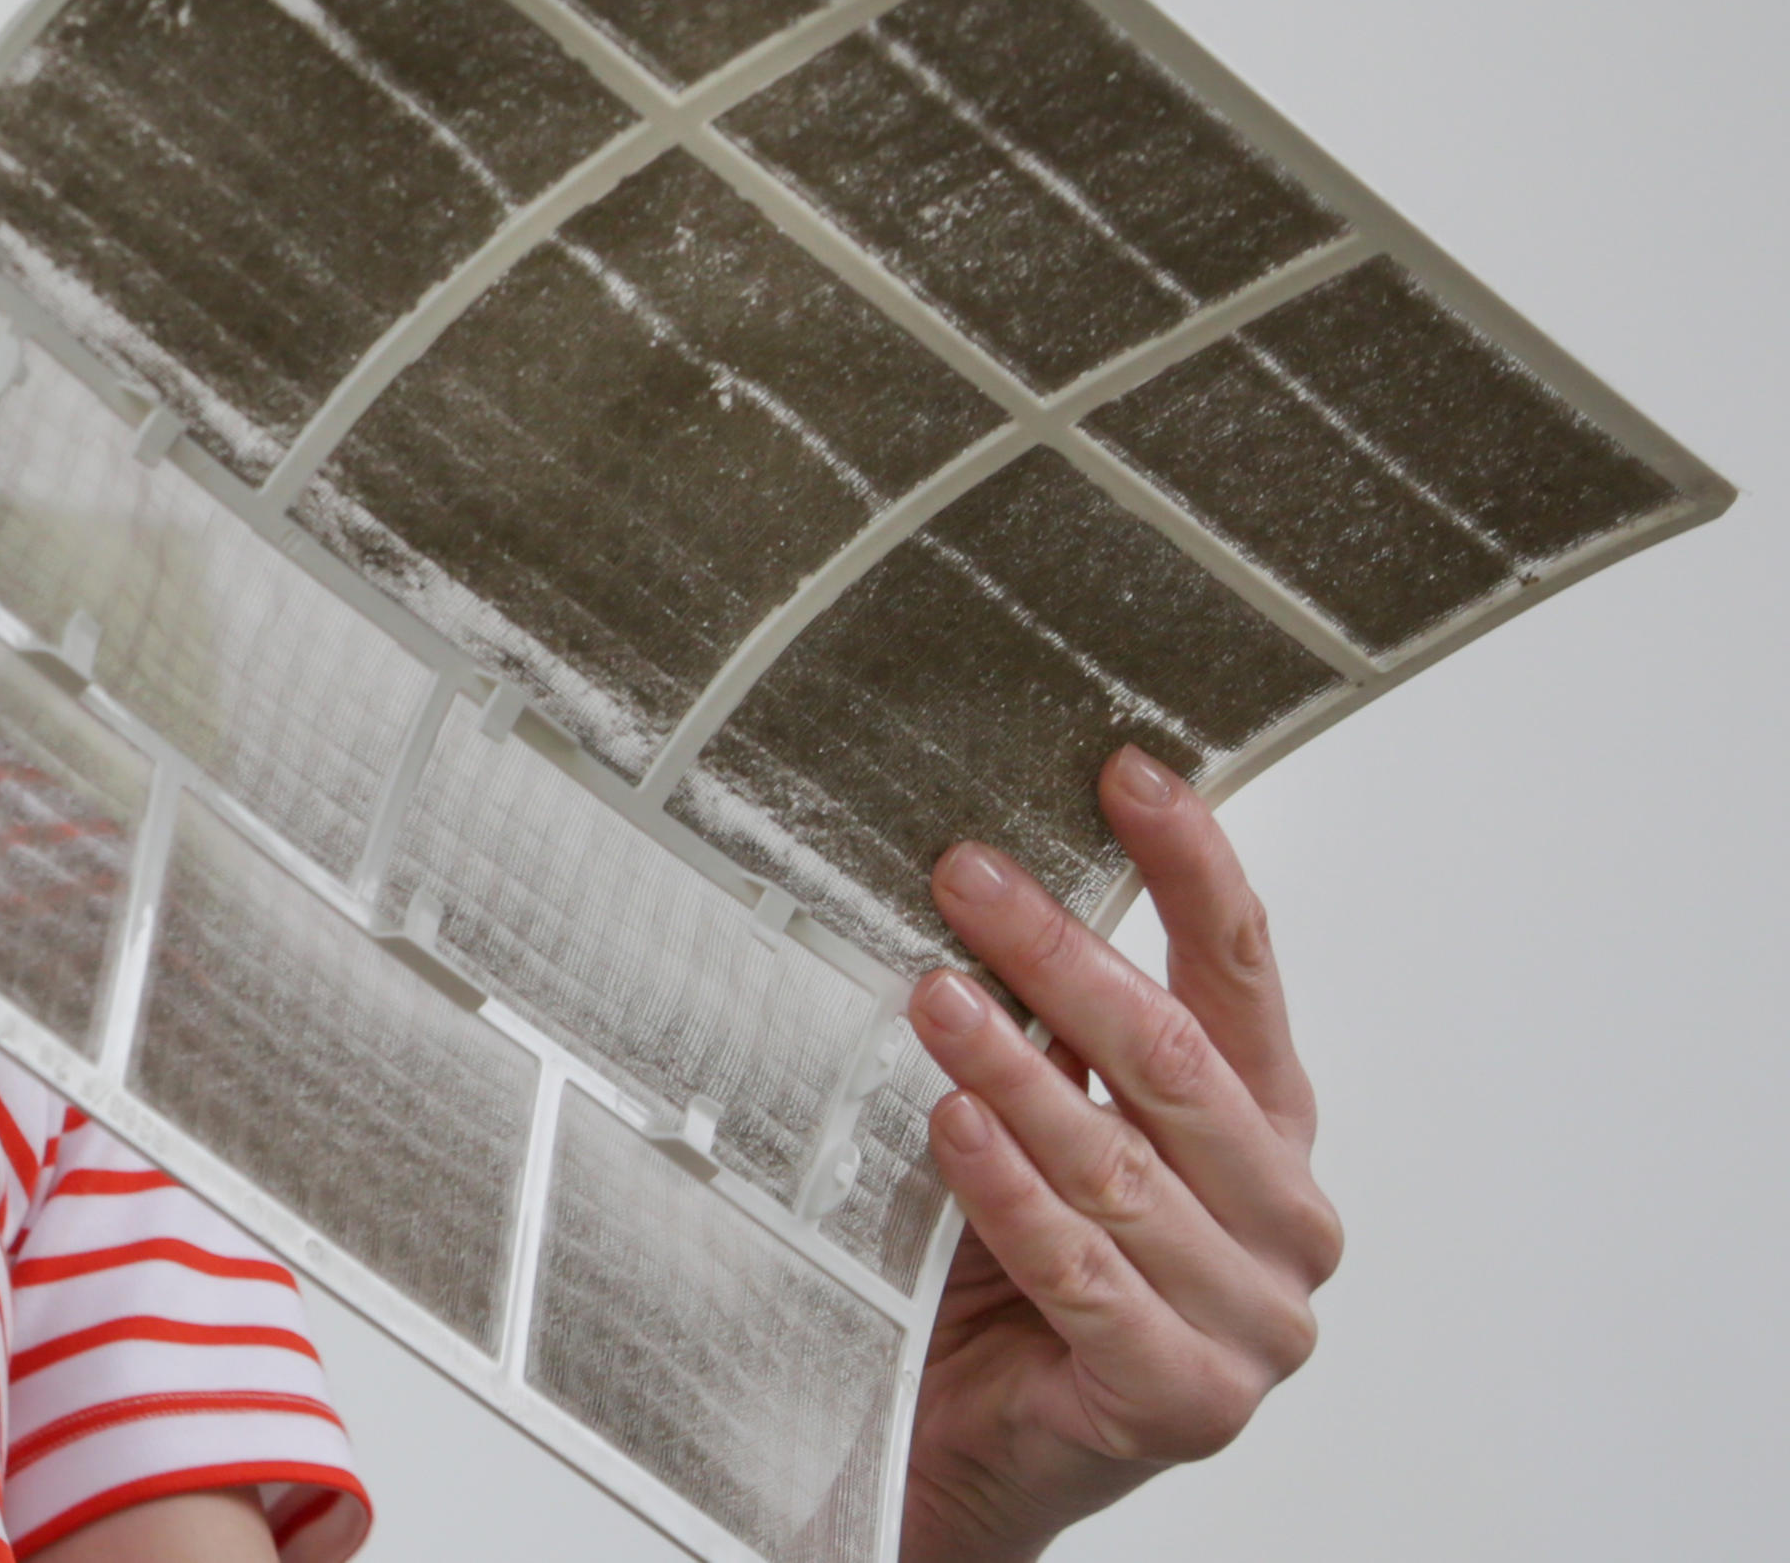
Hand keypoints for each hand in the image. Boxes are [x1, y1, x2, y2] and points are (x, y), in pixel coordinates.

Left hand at [896, 746, 1339, 1562]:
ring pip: (1121, 1165)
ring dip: (1017, 1070)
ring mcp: (1250, 1321)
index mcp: (1266, 1135)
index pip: (1244, 974)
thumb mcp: (1047, 1126)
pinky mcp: (1185, 1398)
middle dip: (1066, 957)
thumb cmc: (1005, 1273)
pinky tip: (954, 1127)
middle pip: (1176, 1059)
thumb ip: (1053, 1031)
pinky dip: (1011, 1194)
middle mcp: (1282, 1221)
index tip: (1123, 769)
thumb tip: (990, 874)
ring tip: (934, 995)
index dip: (1191, 865)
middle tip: (965, 876)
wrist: (969, 1448)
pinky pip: (1084, 1273)